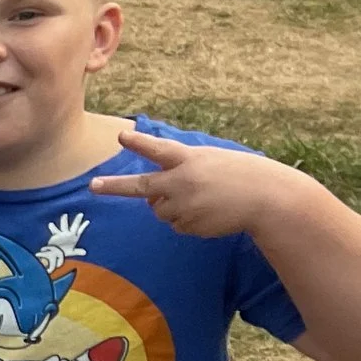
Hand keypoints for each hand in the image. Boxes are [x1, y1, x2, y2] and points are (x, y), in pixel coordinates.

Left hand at [88, 129, 314, 238]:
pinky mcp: (189, 225)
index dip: (140, 142)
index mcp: (190, 160)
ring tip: (203, 200)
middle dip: (115, 186)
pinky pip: (177, 225)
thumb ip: (180, 173)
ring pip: (160, 211)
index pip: (160, 149)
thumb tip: (152, 199)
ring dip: (172, 207)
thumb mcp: (210, 162)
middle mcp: (183, 182)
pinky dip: (188, 221)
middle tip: (93, 186)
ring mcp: (184, 206)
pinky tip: (210, 212)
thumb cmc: (240, 174)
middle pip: (141, 186)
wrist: (267, 198)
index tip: (122, 135)